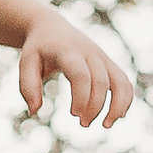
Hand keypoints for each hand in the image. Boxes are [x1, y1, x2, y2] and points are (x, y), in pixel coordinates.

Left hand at [18, 12, 133, 129]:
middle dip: (95, 107)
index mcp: (68, 52)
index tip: (73, 114)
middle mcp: (89, 53)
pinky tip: (117, 116)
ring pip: (120, 81)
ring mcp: (102, 58)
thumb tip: (35, 111)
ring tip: (107, 125)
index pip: (81, 75)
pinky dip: (125, 99)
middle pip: (101, 82)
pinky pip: (124, 81)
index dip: (81, 97)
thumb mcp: (26, 63)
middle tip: (83, 124)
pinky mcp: (109, 64)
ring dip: (118, 106)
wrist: (51, 28)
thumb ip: (28, 87)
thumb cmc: (37, 49)